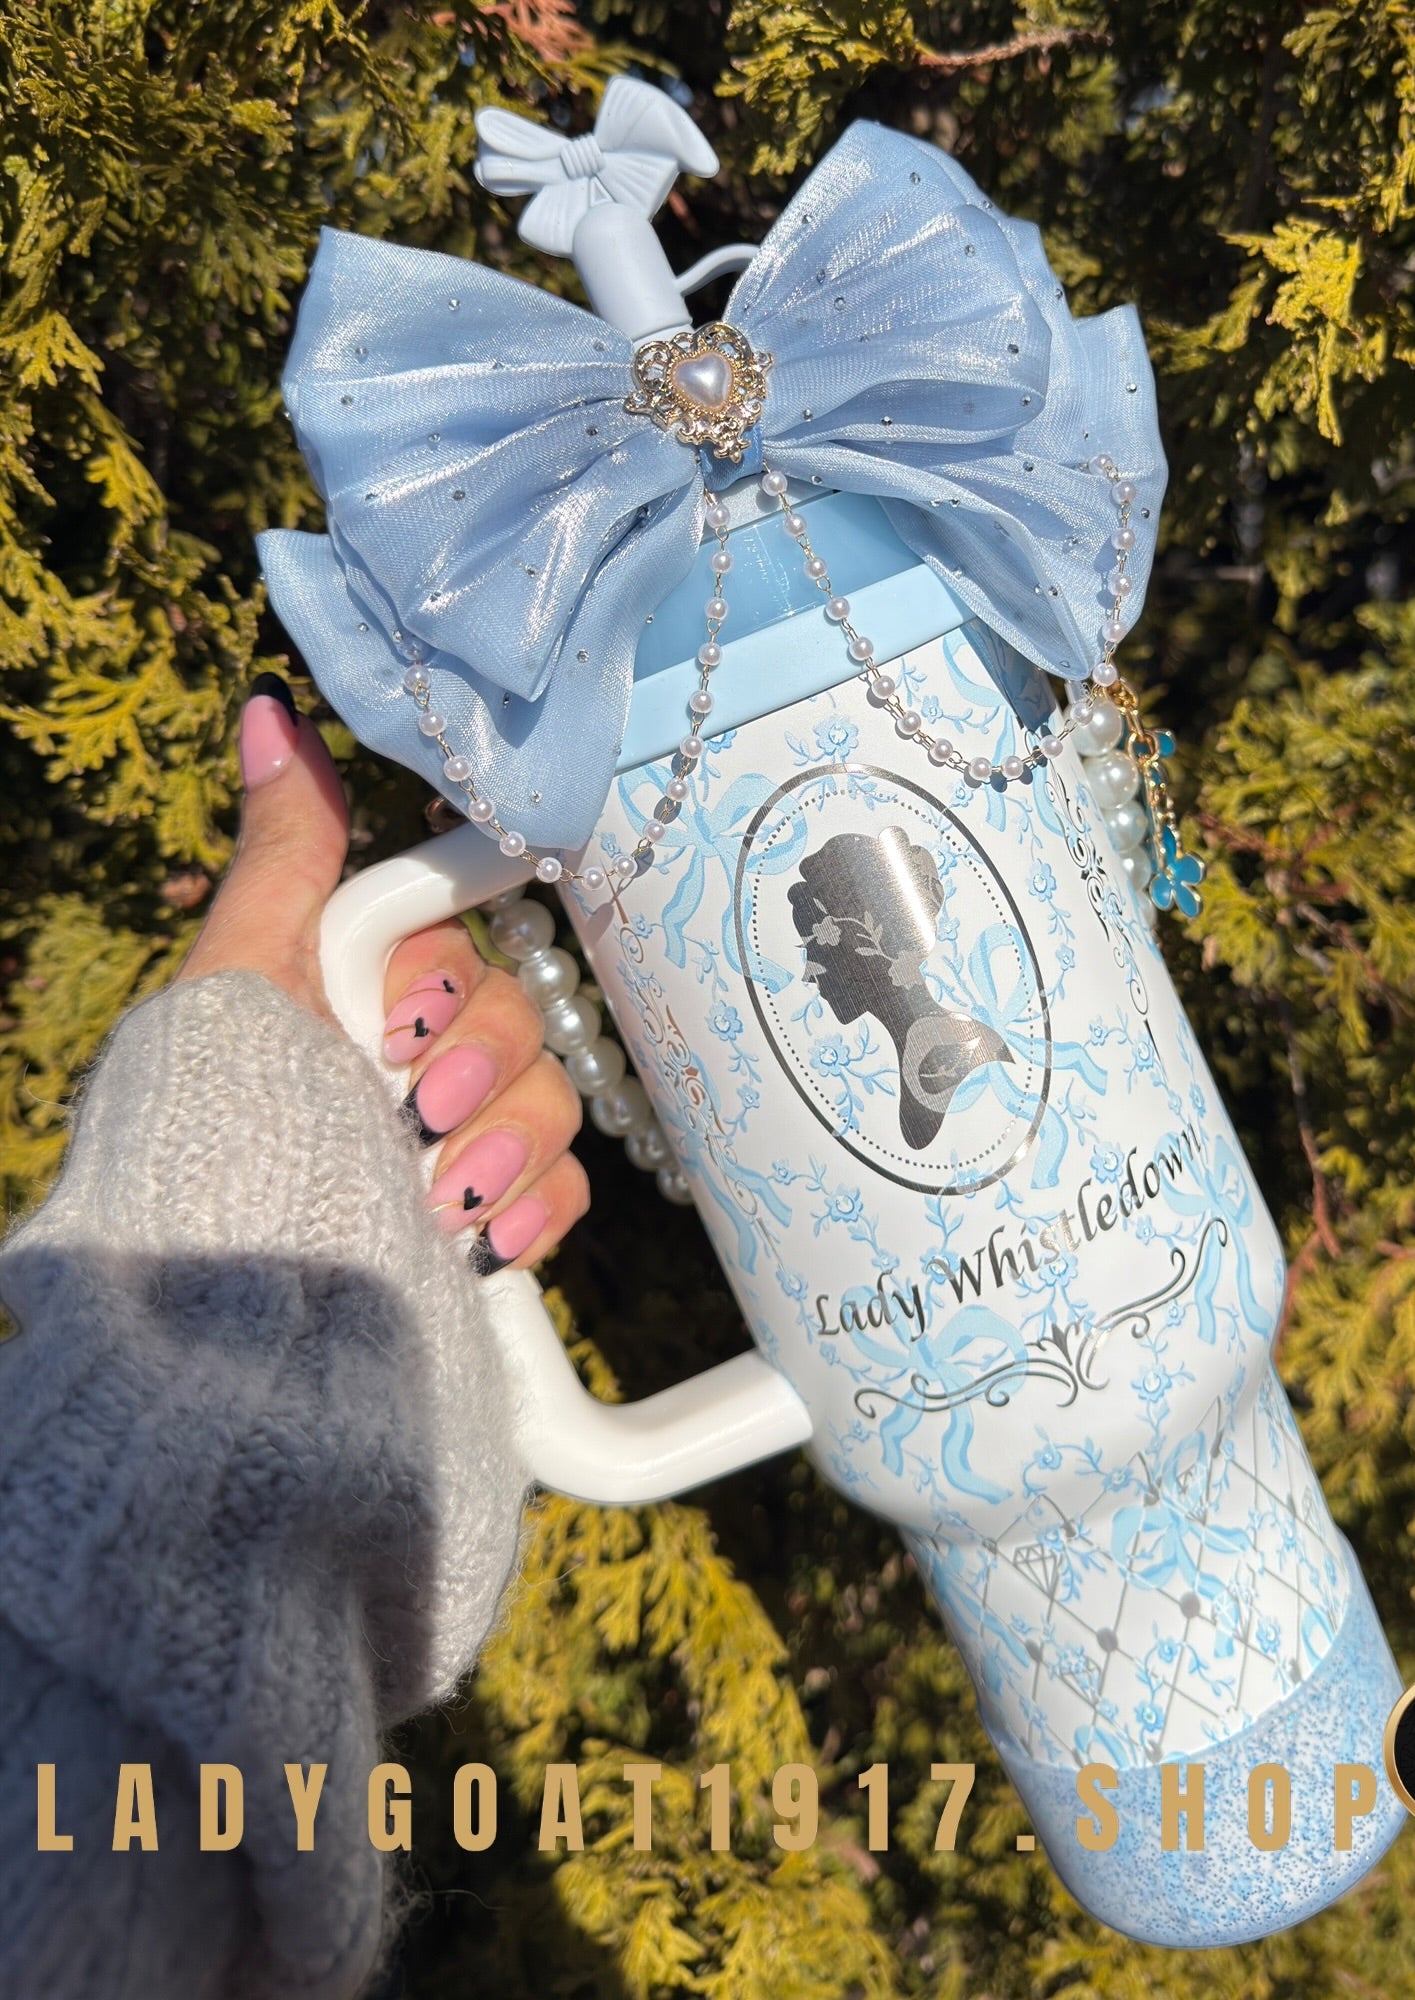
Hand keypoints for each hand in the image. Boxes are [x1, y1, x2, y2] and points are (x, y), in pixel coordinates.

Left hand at [179, 675, 589, 1272]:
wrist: (248, 1326)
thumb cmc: (224, 1142)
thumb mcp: (243, 980)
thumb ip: (287, 856)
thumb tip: (267, 712)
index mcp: (347, 1005)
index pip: (451, 945)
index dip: (441, 979)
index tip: (391, 1024)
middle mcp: (404, 1072)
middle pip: (516, 1016)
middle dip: (475, 1064)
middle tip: (412, 1112)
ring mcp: (456, 1151)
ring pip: (551, 1097)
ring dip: (504, 1142)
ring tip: (436, 1198)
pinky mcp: (495, 1224)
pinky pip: (567, 1186)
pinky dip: (537, 1207)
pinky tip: (482, 1240)